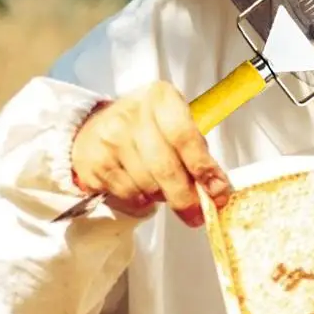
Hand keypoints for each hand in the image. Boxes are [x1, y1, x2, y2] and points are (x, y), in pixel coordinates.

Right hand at [71, 82, 231, 226]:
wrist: (94, 127)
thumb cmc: (146, 127)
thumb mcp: (174, 123)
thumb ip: (196, 151)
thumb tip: (217, 188)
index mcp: (160, 99)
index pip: (185, 137)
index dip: (203, 167)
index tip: (218, 191)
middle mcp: (133, 114)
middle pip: (165, 167)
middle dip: (185, 197)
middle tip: (197, 214)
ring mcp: (110, 138)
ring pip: (147, 185)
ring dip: (162, 196)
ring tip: (164, 190)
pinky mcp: (95, 161)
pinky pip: (129, 193)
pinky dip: (142, 199)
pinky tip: (143, 188)